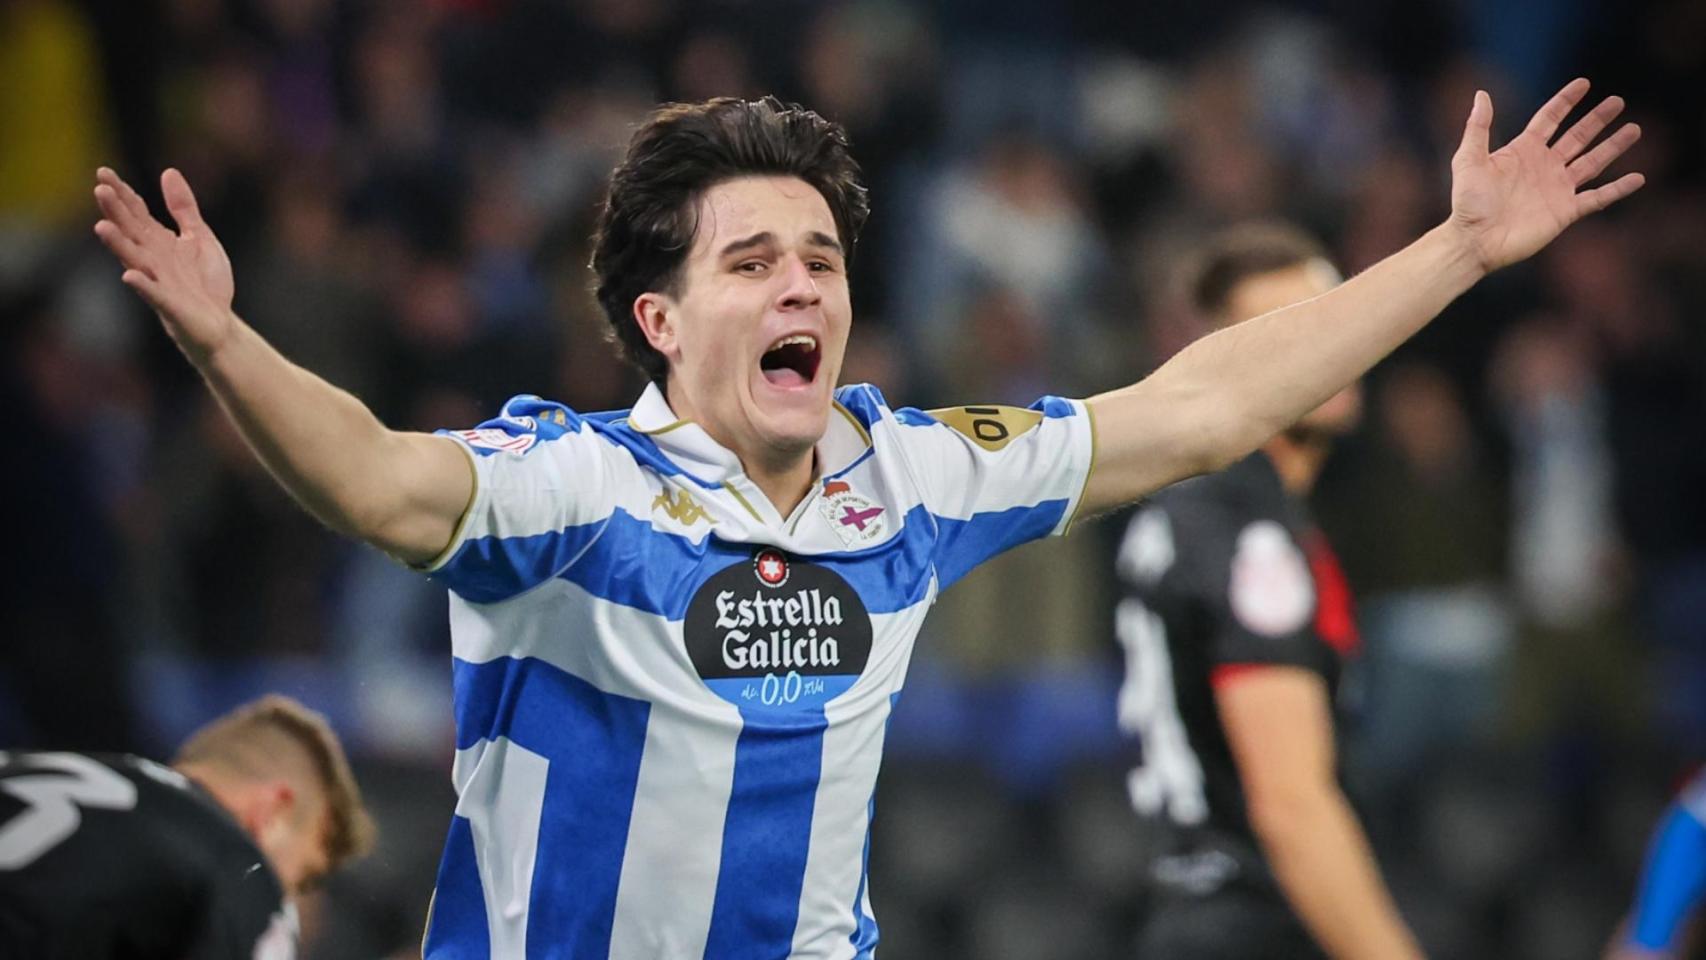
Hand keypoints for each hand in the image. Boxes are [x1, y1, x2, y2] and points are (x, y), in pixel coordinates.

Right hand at [93, 167, 236, 365]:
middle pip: (130, 232)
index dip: (122, 193)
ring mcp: (159, 282)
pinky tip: (129, 275)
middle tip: (100, 189)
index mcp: (159, 242)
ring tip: (101, 226)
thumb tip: (168, 171)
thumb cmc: (206, 283)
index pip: (136, 213)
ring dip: (118, 245)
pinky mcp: (170, 306)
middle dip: (116, 212)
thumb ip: (184, 208)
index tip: (103, 172)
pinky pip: (153, 294)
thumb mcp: (199, 237)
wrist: (220, 325)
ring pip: (134, 260)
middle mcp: (153, 259)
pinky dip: (142, 285)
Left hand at [1448, 78, 1643, 273]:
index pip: (1550, 119)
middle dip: (1597, 119)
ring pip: (1593, 162)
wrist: (1475, 240)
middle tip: (1618, 101)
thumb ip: (1478, 127)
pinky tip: (1638, 178)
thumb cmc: (1467, 203)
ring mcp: (1557, 189)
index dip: (1566, 101)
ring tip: (1634, 129)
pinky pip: (1598, 198)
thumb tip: (1482, 94)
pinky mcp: (1565, 212)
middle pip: (1577, 136)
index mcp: (1523, 151)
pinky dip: (1618, 189)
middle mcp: (1544, 166)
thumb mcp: (1468, 160)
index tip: (1584, 83)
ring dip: (1613, 146)